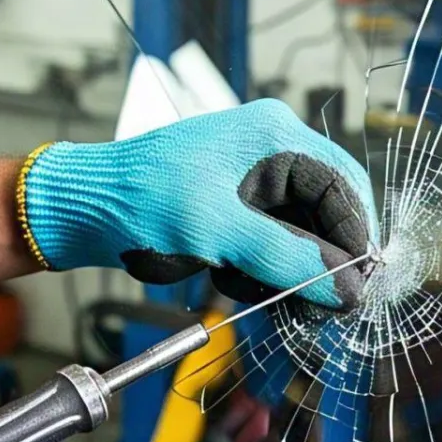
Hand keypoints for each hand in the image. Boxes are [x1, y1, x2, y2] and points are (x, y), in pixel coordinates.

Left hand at [21, 99, 377, 310]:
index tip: (361, 287)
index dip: (357, 238)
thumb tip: (348, 290)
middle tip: (318, 306)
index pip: (343, 184)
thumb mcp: (220, 234)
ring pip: (300, 230)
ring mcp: (250, 175)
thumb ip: (288, 260)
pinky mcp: (233, 202)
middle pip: (326, 208)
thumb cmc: (140, 204)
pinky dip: (260, 266)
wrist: (81, 209)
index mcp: (273, 136)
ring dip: (287, 269)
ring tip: (259, 292)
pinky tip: (230, 278)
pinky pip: (270, 238)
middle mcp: (269, 148)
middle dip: (321, 260)